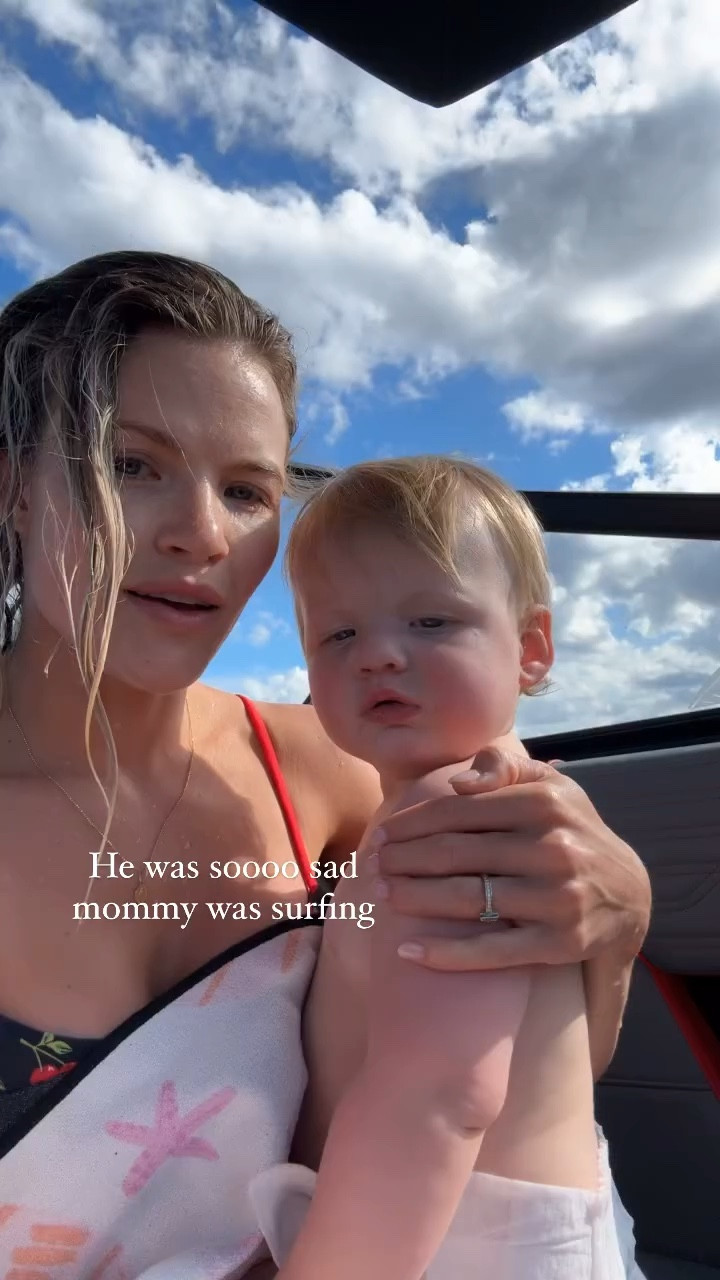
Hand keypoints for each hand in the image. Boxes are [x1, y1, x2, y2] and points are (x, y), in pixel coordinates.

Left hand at [368, 746, 650, 970]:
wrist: (629, 895)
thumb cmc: (570, 832)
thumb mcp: (550, 786)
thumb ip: (505, 767)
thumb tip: (460, 783)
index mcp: (545, 803)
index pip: (460, 811)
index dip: (413, 823)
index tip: (383, 834)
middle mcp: (554, 848)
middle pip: (456, 854)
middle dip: (404, 859)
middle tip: (372, 866)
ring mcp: (556, 898)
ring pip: (466, 899)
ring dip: (413, 898)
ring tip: (381, 895)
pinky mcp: (558, 943)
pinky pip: (491, 950)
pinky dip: (445, 954)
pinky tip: (407, 950)